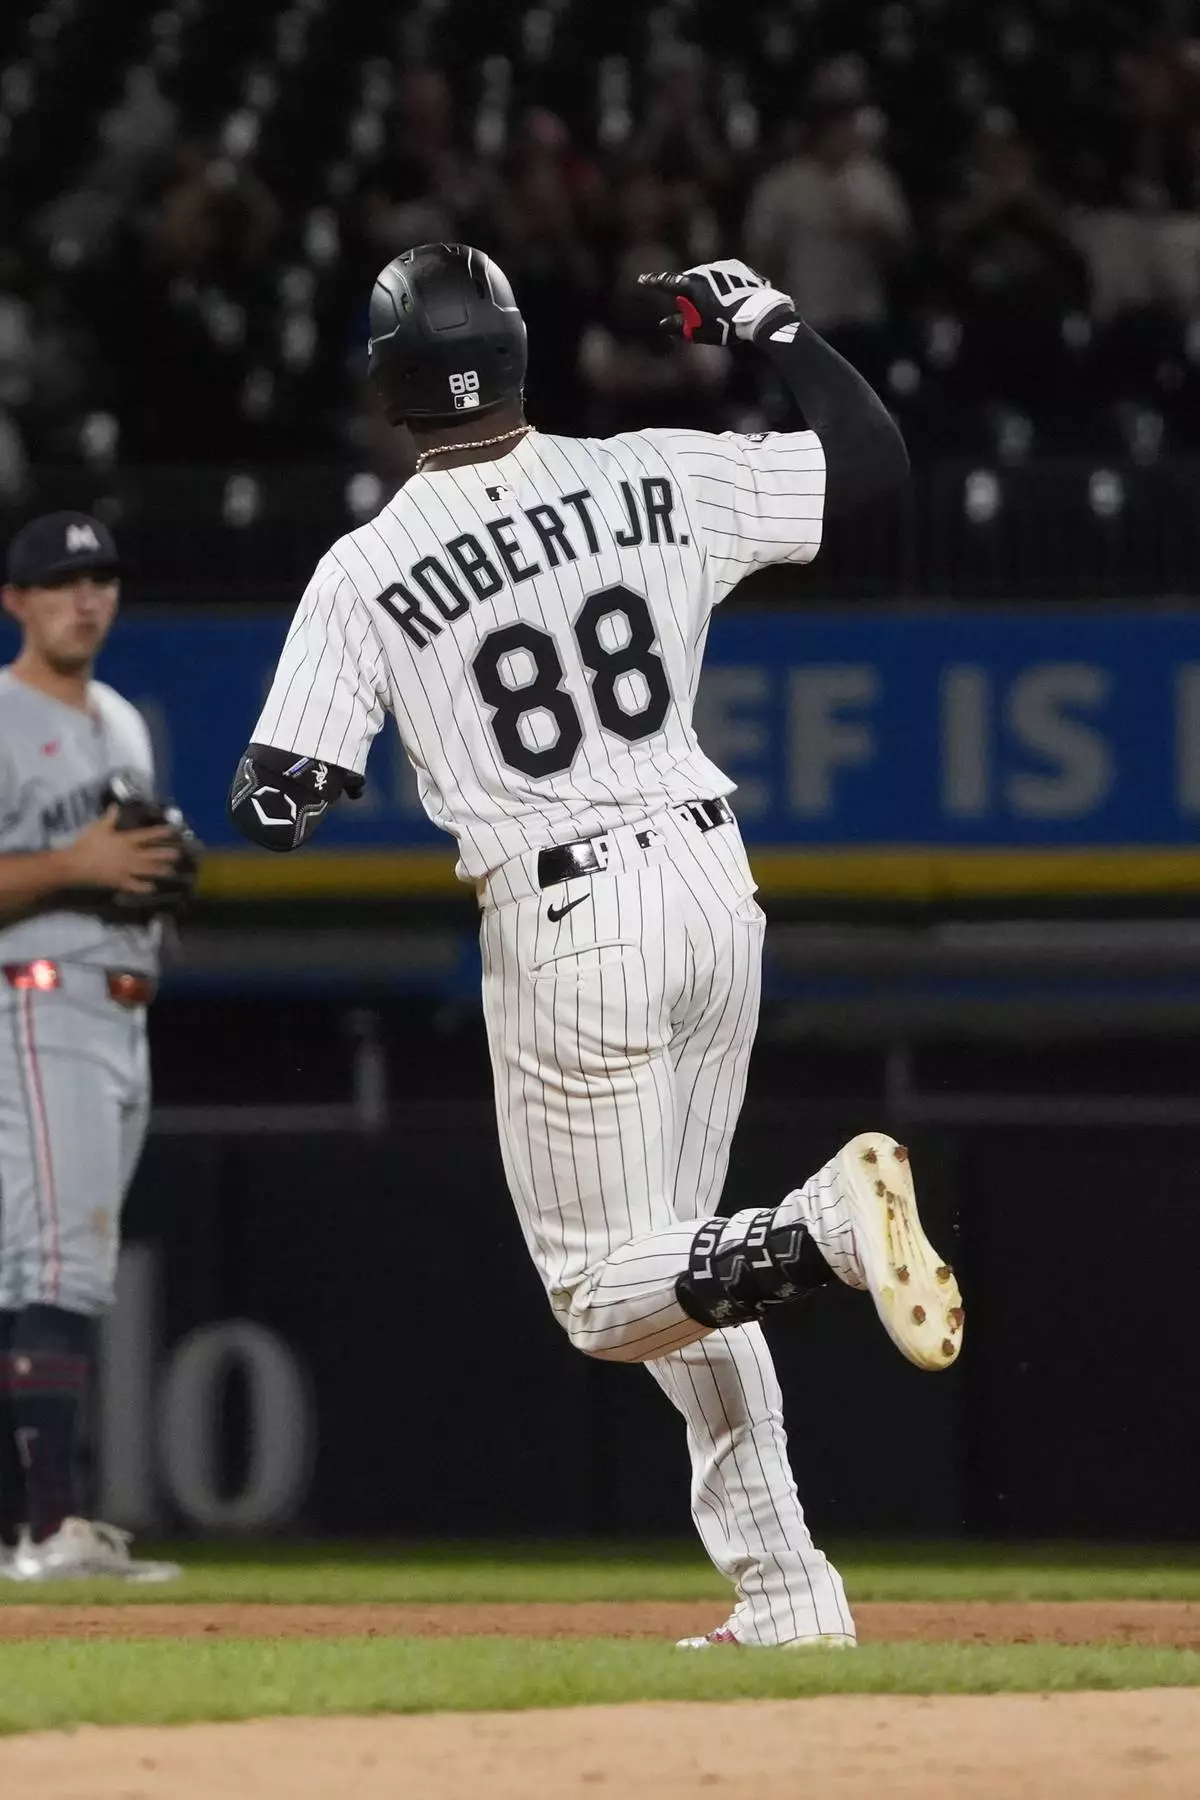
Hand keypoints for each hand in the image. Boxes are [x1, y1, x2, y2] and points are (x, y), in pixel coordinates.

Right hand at [60, 805, 181, 895]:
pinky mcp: (120, 882)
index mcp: (125, 840)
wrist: (76, 864)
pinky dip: (143, 887)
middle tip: (178, 854)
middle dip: (165, 854)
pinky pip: (134, 886)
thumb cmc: (87, 844)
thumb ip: (109, 817)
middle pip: (151, 854)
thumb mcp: (98, 827)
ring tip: (171, 871)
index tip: (172, 831)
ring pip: (147, 870)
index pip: (146, 835)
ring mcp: (126, 870)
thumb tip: (116, 805)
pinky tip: (152, 888)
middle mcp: (130, 855)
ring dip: (159, 870)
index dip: (160, 833)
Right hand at [637, 259, 794, 345]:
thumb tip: (663, 324)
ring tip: (721, 307)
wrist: (759, 313)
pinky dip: (725, 286)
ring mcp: (724, 266)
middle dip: (689, 293)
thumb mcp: (701, 330)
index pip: (667, 283)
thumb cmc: (726, 324)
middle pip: (690, 281)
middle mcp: (706, 270)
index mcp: (692, 285)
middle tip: (697, 310)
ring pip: (709, 277)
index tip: (642, 279)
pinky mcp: (739, 267)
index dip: (653, 282)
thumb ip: (680, 325)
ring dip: (709, 289)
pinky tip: (733, 300)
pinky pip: (726, 276)